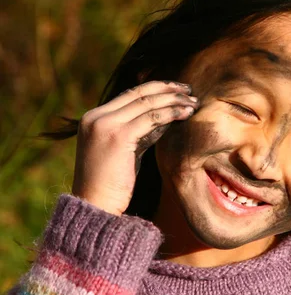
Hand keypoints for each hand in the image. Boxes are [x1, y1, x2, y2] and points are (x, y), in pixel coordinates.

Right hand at [71, 81, 199, 215]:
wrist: (95, 206)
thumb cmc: (112, 184)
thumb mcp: (125, 150)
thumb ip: (138, 131)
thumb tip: (165, 117)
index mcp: (93, 118)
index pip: (129, 94)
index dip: (155, 88)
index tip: (177, 89)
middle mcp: (96, 117)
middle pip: (139, 93)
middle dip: (167, 89)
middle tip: (189, 90)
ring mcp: (105, 124)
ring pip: (147, 103)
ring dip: (173, 100)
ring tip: (193, 102)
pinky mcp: (118, 136)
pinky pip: (151, 118)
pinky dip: (171, 113)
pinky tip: (186, 113)